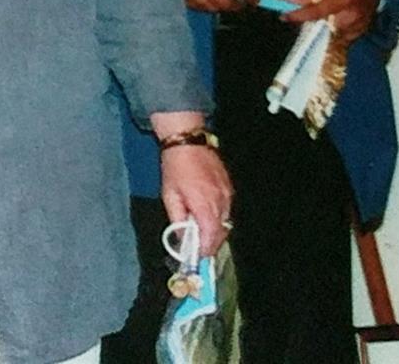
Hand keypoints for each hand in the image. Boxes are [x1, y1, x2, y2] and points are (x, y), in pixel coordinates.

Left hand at [159, 141, 232, 257]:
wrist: (187, 141)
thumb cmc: (175, 166)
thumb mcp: (169, 195)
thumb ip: (177, 219)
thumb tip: (182, 238)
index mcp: (204, 204)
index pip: (210, 237)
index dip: (204, 250)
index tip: (196, 257)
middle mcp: (220, 201)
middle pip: (221, 233)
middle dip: (210, 244)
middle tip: (197, 249)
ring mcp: (227, 194)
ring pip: (226, 223)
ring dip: (214, 231)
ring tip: (200, 233)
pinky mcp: (229, 188)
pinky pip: (227, 210)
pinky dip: (218, 218)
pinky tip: (206, 216)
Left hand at [285, 0, 378, 43]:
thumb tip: (291, 1)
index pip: (315, 12)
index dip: (298, 15)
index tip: (284, 16)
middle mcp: (351, 16)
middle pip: (321, 27)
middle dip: (309, 23)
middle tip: (301, 16)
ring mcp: (357, 26)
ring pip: (329, 34)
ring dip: (320, 28)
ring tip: (320, 16)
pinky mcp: (359, 33)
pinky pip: (339, 38)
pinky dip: (331, 31)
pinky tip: (330, 21)